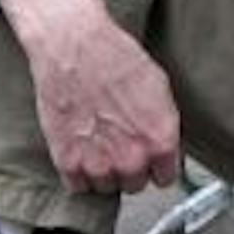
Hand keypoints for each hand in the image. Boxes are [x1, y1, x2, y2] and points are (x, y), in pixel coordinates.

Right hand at [0, 0, 180, 195]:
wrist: (73, 46)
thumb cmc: (114, 57)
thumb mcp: (159, 87)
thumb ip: (163, 126)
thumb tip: (165, 145)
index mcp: (160, 141)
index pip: (166, 177)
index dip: (156, 164)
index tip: (149, 156)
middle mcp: (132, 158)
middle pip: (135, 184)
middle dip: (129, 165)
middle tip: (118, 140)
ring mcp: (98, 164)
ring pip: (106, 187)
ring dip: (102, 169)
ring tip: (97, 140)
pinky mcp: (67, 162)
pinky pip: (78, 186)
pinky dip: (77, 170)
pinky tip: (79, 146)